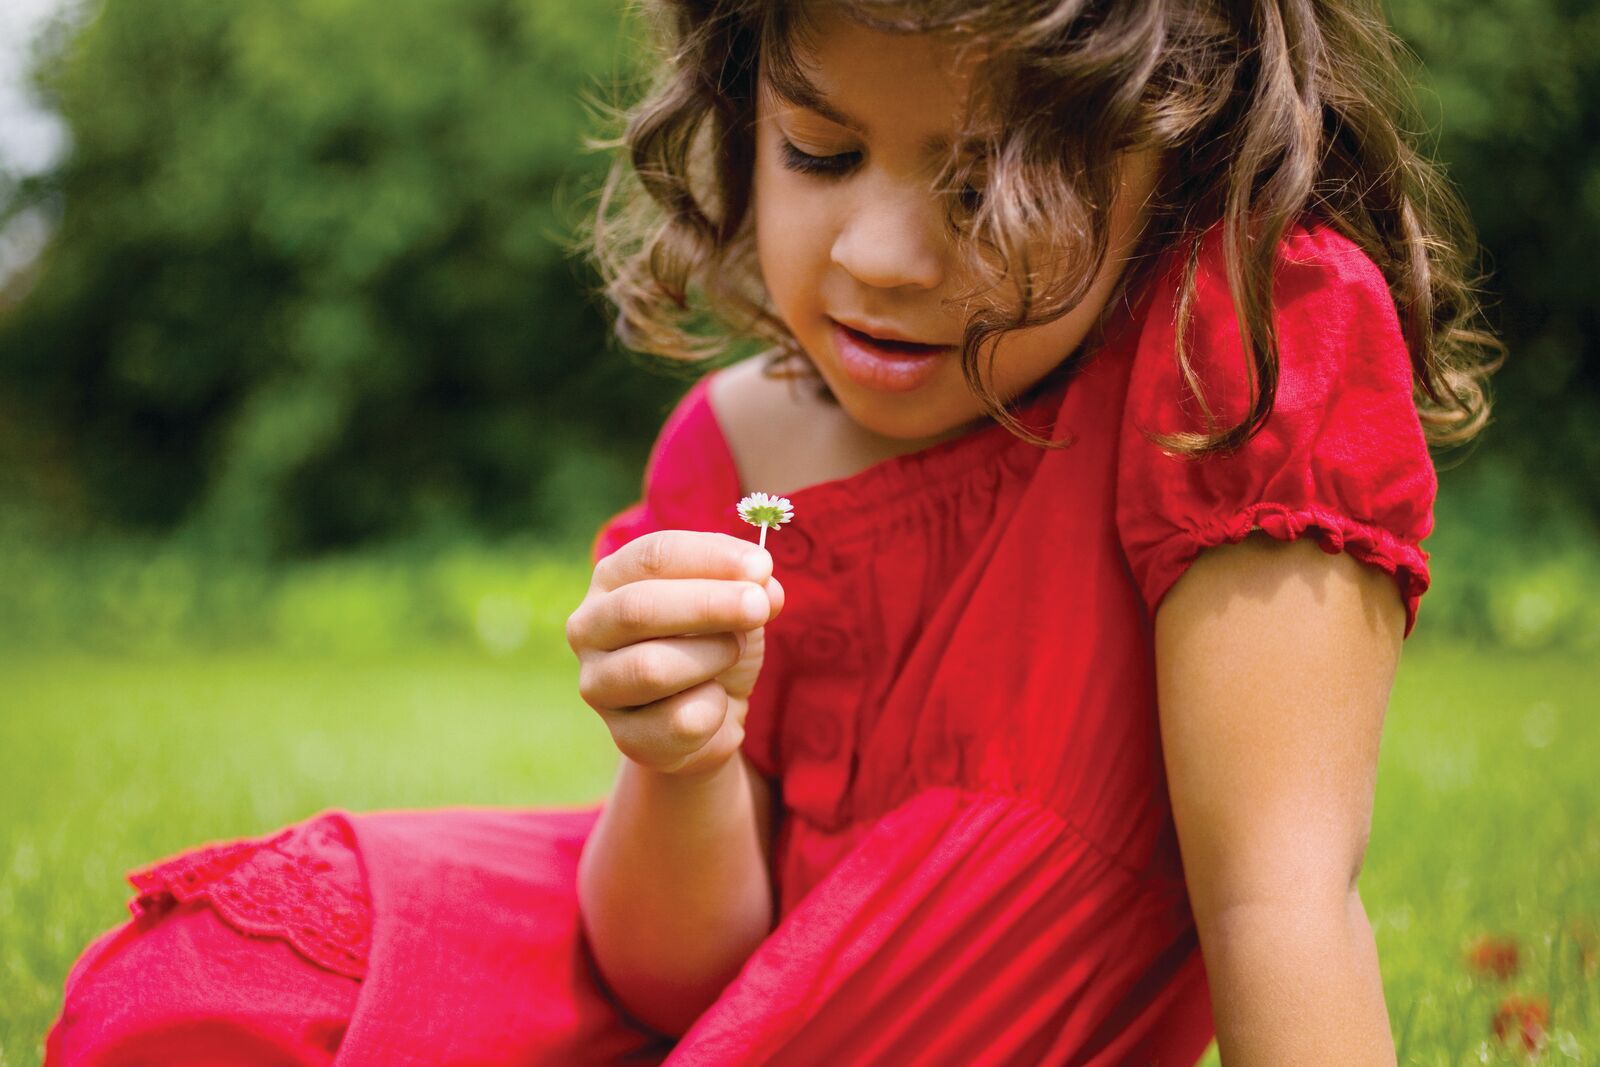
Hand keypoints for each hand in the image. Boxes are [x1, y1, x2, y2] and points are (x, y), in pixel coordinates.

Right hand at [566, 530, 784, 777]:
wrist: (712, 713)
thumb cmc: (714, 641)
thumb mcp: (735, 603)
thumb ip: (749, 588)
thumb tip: (765, 588)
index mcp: (613, 579)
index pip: (652, 556)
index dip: (708, 558)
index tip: (761, 566)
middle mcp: (590, 628)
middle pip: (638, 608)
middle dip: (708, 604)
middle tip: (760, 606)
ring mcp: (599, 685)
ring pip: (652, 668)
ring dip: (712, 656)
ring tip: (733, 653)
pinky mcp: (624, 736)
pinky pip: (680, 721)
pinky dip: (716, 708)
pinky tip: (716, 701)